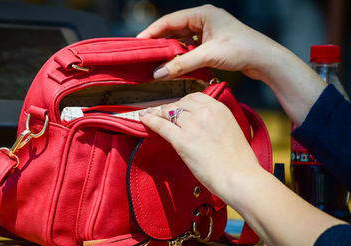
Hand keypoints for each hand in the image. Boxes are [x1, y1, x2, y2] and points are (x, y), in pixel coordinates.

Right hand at [137, 4, 279, 81]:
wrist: (265, 59)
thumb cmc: (241, 49)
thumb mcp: (208, 55)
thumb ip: (181, 64)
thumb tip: (157, 73)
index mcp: (202, 14)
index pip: (169, 21)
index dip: (152, 32)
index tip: (138, 43)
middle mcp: (204, 19)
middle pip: (174, 29)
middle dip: (160, 42)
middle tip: (144, 54)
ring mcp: (208, 32)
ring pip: (182, 40)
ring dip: (171, 51)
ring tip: (156, 61)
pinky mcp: (212, 43)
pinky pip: (191, 48)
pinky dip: (182, 56)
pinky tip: (175, 65)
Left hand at [139, 92, 261, 200]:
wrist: (239, 177)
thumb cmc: (239, 161)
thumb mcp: (231, 130)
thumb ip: (216, 123)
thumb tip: (203, 127)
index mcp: (219, 108)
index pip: (194, 97)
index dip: (182, 102)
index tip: (177, 106)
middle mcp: (205, 112)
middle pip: (179, 104)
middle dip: (169, 108)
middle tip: (161, 113)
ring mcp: (192, 125)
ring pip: (168, 112)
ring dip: (158, 114)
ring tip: (149, 115)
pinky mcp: (182, 140)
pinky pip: (161, 126)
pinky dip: (150, 121)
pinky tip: (143, 119)